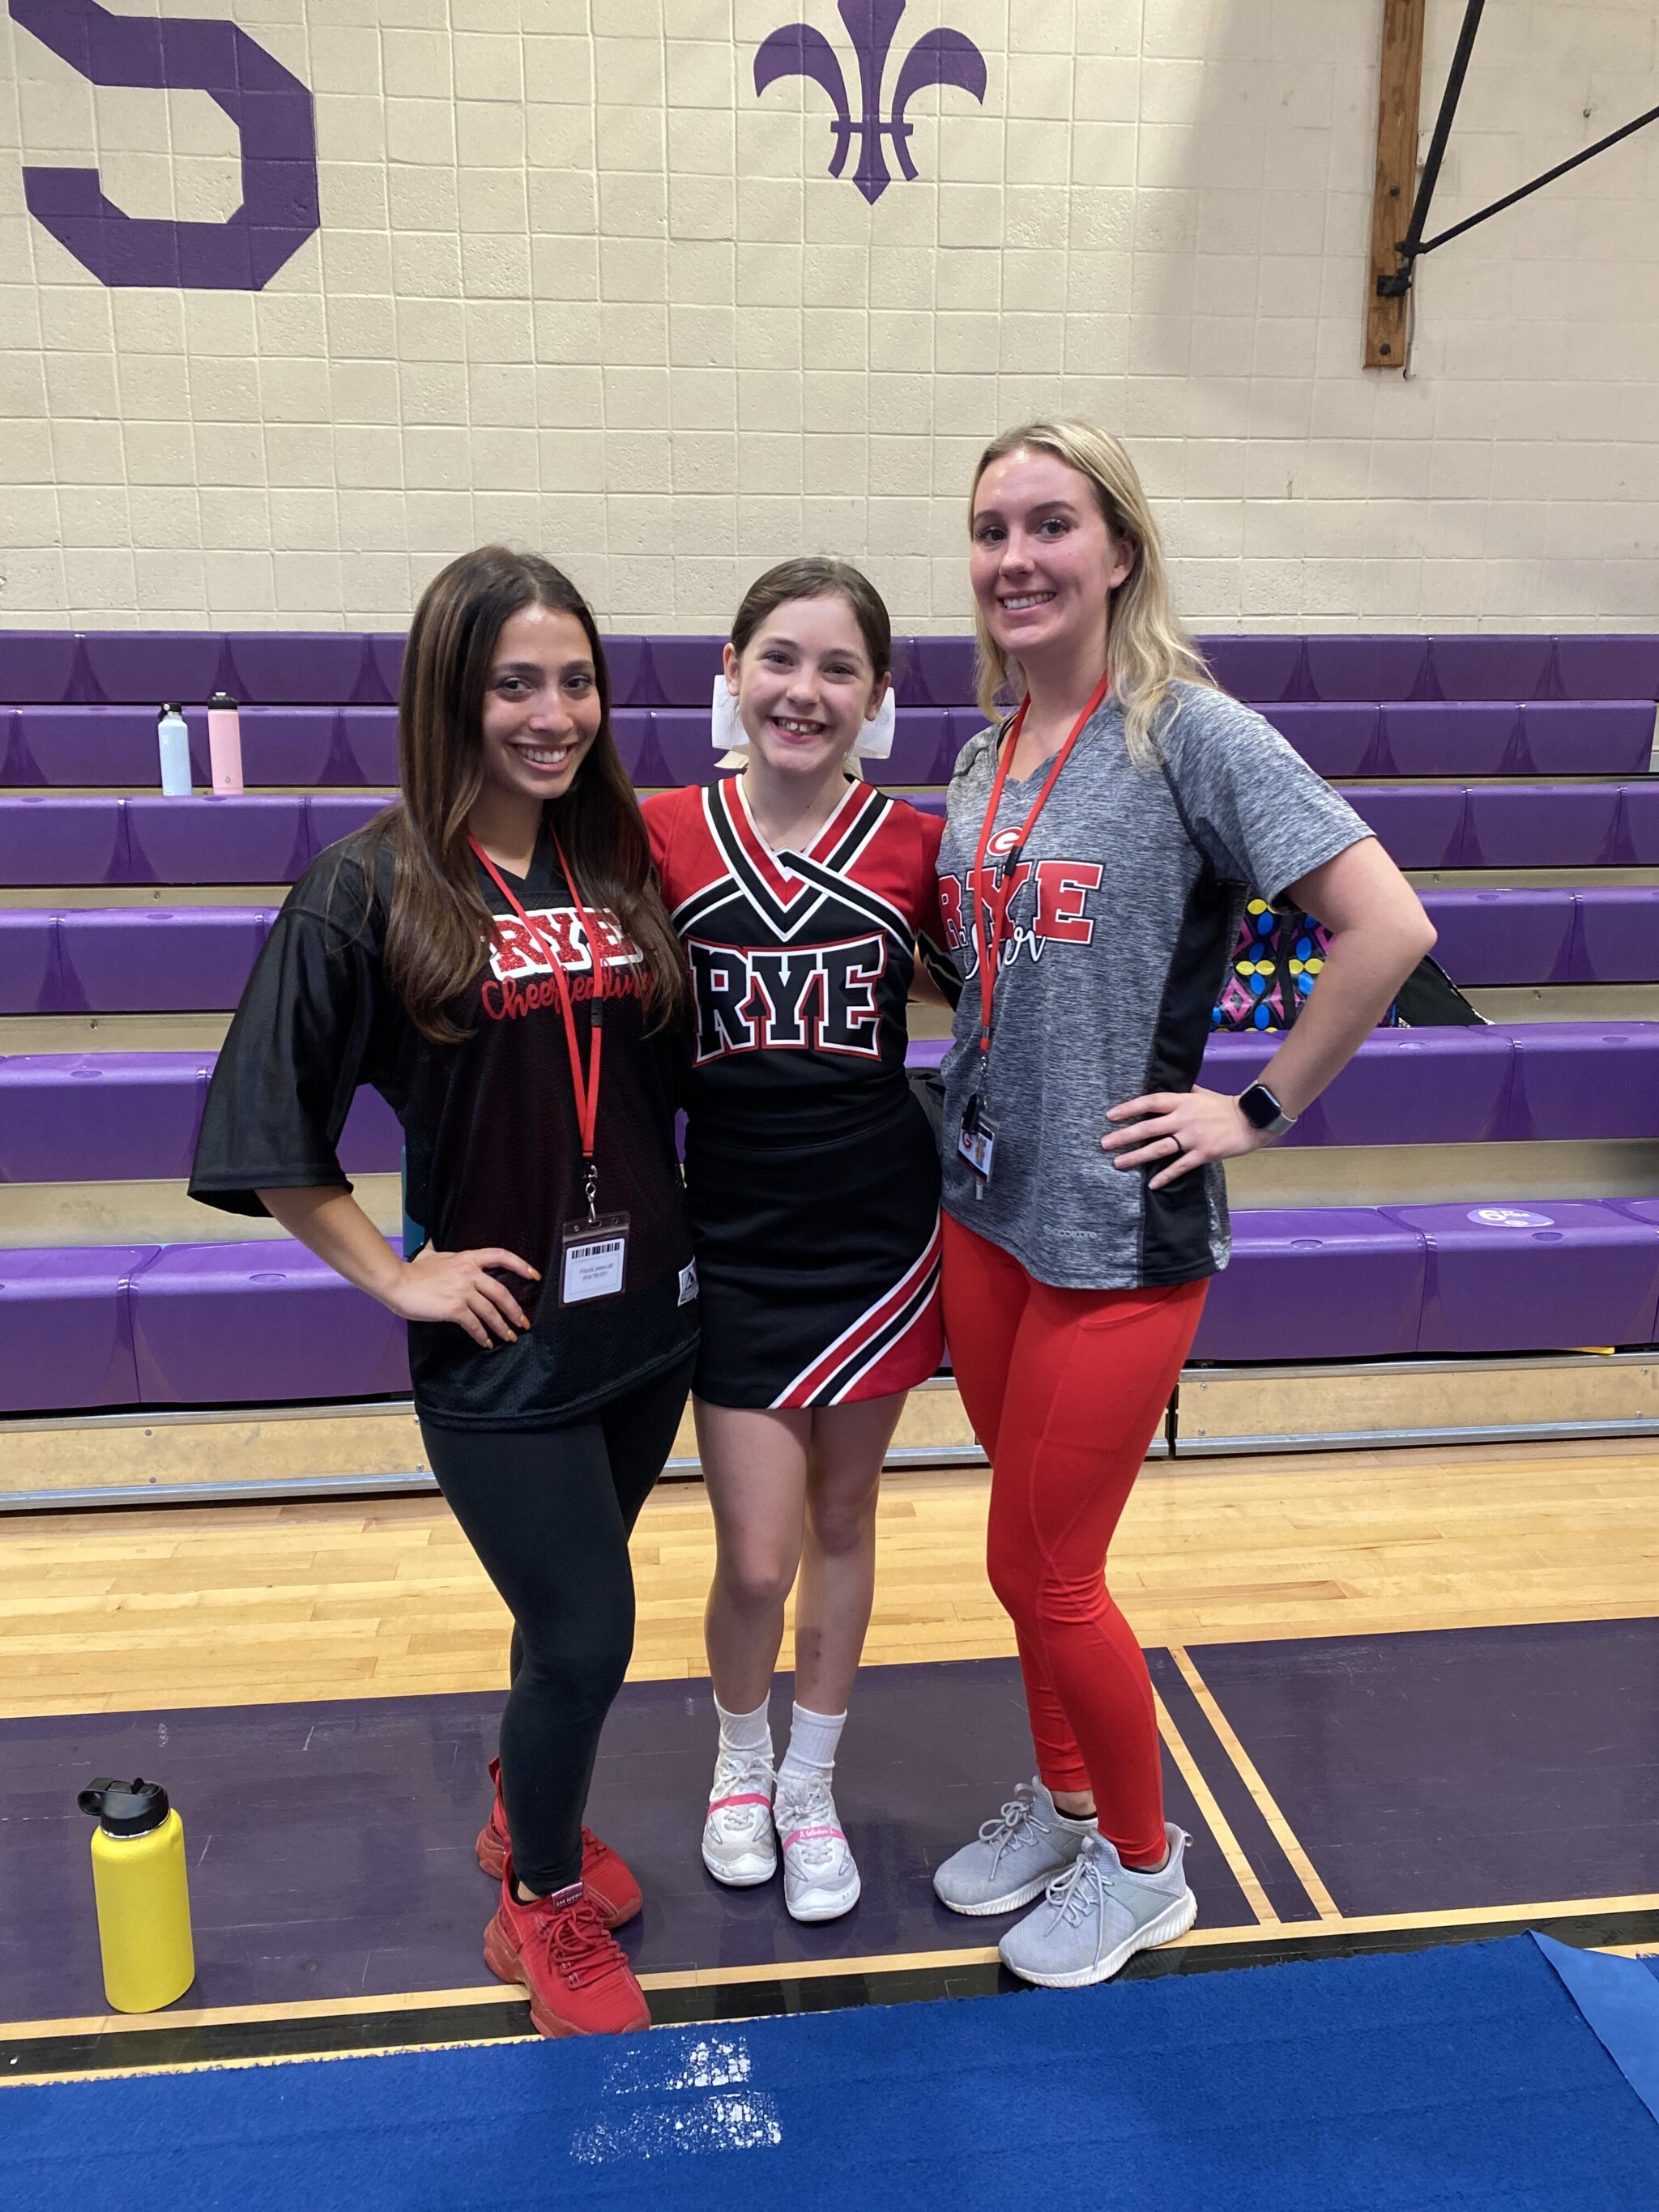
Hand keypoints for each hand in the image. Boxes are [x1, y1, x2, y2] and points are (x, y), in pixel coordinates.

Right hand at [383, 1245, 538, 1347]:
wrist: (397, 1282)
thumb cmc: (412, 1271)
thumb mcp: (431, 1254)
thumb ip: (439, 1252)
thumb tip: (434, 1245)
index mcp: (467, 1258)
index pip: (501, 1256)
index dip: (521, 1265)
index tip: (534, 1275)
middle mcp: (469, 1273)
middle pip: (501, 1292)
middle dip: (515, 1310)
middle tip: (523, 1322)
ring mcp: (463, 1291)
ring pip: (491, 1311)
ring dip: (502, 1327)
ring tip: (509, 1337)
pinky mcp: (454, 1308)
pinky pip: (474, 1324)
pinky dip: (482, 1335)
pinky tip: (485, 1342)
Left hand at [1101, 1086, 1265, 1189]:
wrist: (1251, 1119)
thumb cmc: (1223, 1105)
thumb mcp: (1200, 1093)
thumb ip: (1181, 1094)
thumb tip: (1160, 1091)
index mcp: (1182, 1101)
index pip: (1150, 1102)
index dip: (1129, 1108)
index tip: (1110, 1116)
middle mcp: (1183, 1119)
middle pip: (1148, 1128)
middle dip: (1124, 1136)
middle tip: (1105, 1144)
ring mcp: (1193, 1138)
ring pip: (1159, 1149)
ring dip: (1137, 1157)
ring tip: (1118, 1163)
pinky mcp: (1203, 1154)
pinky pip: (1180, 1166)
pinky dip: (1165, 1175)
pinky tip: (1152, 1184)